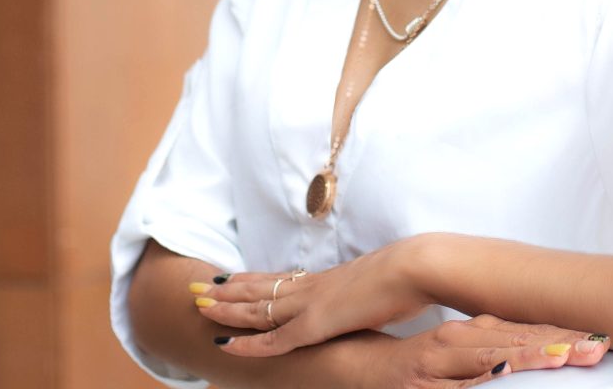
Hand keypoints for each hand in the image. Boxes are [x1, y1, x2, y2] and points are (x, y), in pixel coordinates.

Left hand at [190, 238, 429, 354]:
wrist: (414, 267)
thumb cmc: (408, 275)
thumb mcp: (381, 286)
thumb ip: (367, 293)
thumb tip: (372, 298)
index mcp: (327, 279)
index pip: (281, 278)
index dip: (254, 278)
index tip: (232, 275)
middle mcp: (312, 287)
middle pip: (261, 287)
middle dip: (228, 288)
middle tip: (198, 285)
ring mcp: (311, 304)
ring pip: (257, 308)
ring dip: (226, 308)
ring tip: (198, 304)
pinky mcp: (316, 325)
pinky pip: (274, 339)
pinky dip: (249, 343)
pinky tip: (227, 345)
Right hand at [358, 315, 610, 387]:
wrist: (347, 368)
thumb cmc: (407, 367)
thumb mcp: (450, 356)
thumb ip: (485, 351)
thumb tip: (534, 344)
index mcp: (465, 336)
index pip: (519, 332)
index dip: (559, 334)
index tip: (597, 338)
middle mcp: (452, 344)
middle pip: (511, 341)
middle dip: (556, 344)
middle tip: (595, 347)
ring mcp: (436, 368)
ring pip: (489, 358)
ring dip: (526, 354)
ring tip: (563, 356)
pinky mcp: (418, 386)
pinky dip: (481, 382)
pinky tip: (503, 376)